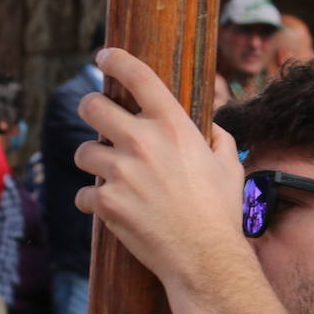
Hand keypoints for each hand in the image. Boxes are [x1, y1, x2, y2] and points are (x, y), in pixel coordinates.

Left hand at [73, 48, 246, 286]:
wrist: (205, 258)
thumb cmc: (220, 213)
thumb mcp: (229, 165)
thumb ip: (217, 137)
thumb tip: (208, 127)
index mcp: (173, 125)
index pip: (138, 76)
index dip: (116, 60)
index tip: (104, 56)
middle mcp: (142, 141)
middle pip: (92, 105)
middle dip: (90, 108)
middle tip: (95, 118)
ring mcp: (120, 171)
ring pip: (83, 152)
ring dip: (93, 161)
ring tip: (109, 175)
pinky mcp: (106, 202)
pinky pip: (84, 194)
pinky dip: (93, 202)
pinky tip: (109, 210)